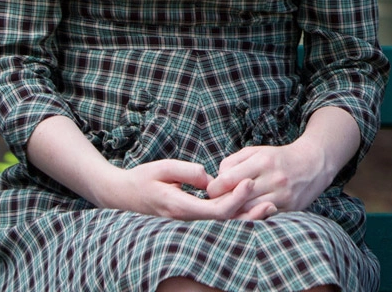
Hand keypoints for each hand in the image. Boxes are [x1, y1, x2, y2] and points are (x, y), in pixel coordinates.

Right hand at [89, 158, 260, 220]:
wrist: (121, 195)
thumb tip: (209, 177)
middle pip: (223, 222)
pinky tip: (251, 208)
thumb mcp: (163, 167)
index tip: (249, 182)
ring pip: (221, 224)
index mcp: (180, 207)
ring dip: (245, 217)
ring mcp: (187, 222)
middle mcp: (185, 219)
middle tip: (270, 201)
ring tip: (268, 207)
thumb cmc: (141, 178)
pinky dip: (234, 215)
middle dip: (247, 213)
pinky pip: (216, 220)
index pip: (214, 210)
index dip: (235, 198)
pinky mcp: (190, 219)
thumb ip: (187, 171)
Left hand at [207, 140, 331, 219]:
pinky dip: (253, 216)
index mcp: (263, 161)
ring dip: (236, 212)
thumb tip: (217, 180)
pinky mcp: (290, 208)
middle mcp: (274, 178)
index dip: (214, 188)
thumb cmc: (278, 158)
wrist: (314, 163)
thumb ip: (232, 162)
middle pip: (236, 199)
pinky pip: (264, 217)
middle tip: (218, 202)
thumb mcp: (256, 151)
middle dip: (223, 202)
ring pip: (248, 211)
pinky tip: (249, 211)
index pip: (227, 180)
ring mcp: (283, 195)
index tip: (214, 189)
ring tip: (232, 208)